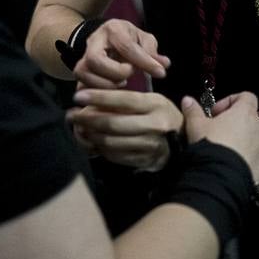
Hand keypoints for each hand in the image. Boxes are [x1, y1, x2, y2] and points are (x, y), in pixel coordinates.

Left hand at [68, 89, 182, 171]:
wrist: (186, 143)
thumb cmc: (163, 116)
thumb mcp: (152, 101)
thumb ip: (128, 100)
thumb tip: (96, 100)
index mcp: (156, 105)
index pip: (123, 99)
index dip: (98, 97)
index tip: (78, 96)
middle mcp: (154, 125)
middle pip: (113, 123)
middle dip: (87, 119)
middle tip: (71, 115)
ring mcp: (150, 146)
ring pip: (111, 142)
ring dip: (90, 135)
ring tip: (79, 128)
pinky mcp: (145, 161)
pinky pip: (116, 156)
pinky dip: (101, 149)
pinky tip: (93, 142)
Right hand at [73, 19, 170, 88]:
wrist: (105, 37)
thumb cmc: (128, 38)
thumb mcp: (143, 38)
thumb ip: (152, 51)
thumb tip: (164, 65)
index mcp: (113, 29)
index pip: (127, 47)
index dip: (145, 62)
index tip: (160, 73)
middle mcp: (94, 41)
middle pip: (95, 59)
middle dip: (116, 72)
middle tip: (129, 75)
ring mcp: (82, 56)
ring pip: (84, 73)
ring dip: (105, 84)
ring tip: (121, 82)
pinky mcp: (79, 71)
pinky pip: (80, 85)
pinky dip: (96, 91)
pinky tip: (110, 91)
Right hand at [182, 92, 258, 184]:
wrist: (220, 176)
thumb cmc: (210, 146)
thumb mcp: (195, 125)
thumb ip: (192, 110)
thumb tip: (187, 100)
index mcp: (244, 112)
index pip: (246, 96)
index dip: (231, 101)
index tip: (217, 112)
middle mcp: (258, 126)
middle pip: (252, 117)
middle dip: (238, 122)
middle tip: (220, 130)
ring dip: (248, 138)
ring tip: (230, 148)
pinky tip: (246, 160)